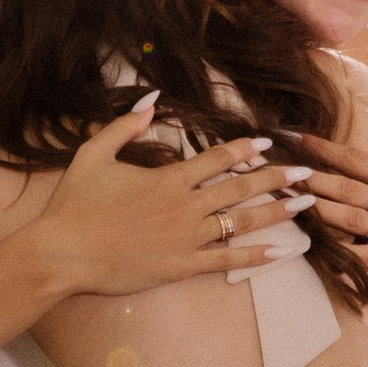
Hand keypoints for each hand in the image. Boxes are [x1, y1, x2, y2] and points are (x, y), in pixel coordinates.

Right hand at [29, 97, 312, 299]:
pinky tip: (279, 252)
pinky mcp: (181, 266)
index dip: (245, 151)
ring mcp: (186, 238)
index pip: (217, 159)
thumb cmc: (74, 204)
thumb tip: (151, 100)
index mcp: (167, 178)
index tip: (268, 145)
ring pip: (241, 222)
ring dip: (276, 213)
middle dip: (276, 178)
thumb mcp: (93, 153)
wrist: (62, 253)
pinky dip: (254, 257)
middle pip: (240, 188)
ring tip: (305, 205)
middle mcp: (184, 206)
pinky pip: (226, 260)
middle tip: (305, 173)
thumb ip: (125, 126)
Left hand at [302, 100, 367, 309]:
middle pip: (348, 189)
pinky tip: (315, 247)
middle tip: (280, 170)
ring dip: (319, 211)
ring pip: (351, 221)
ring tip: (290, 201)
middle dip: (313, 178)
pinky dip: (339, 253)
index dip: (326, 149)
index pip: (360, 161)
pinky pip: (363, 258)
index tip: (299, 138)